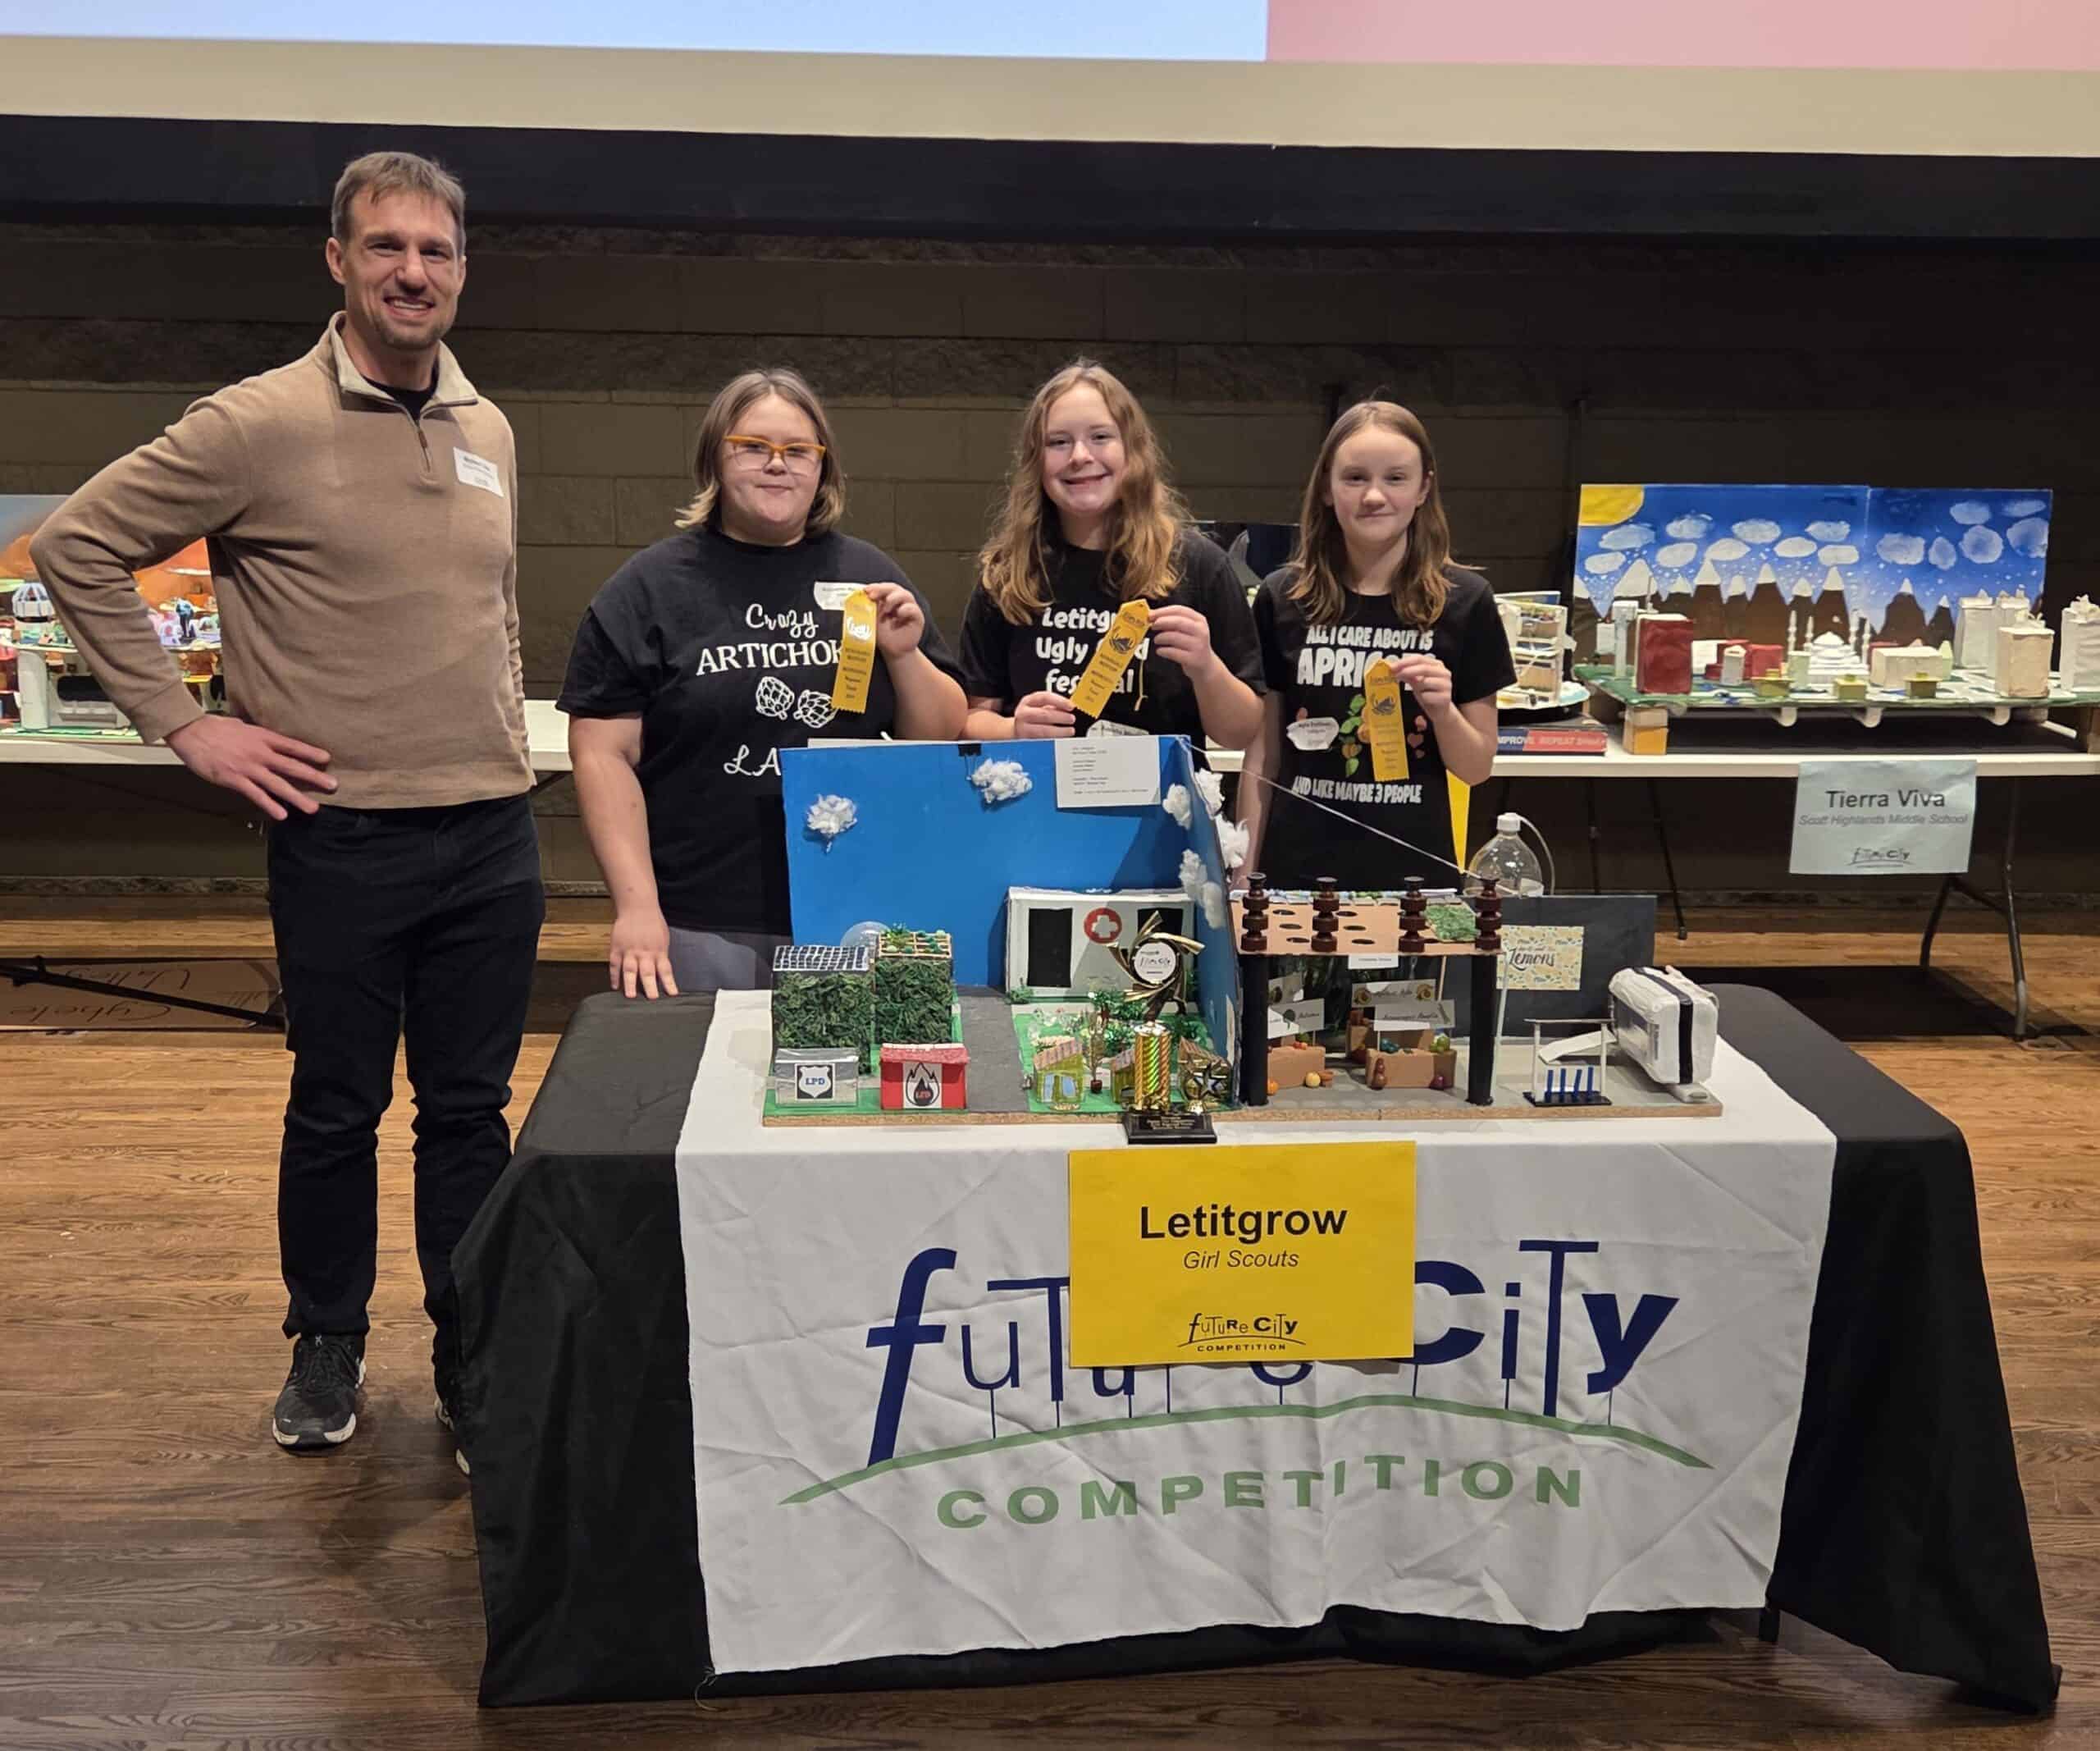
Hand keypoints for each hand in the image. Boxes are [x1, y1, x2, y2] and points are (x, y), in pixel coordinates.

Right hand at [166, 716, 334, 820]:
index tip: (327, 759)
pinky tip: (281, 815)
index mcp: (262, 737)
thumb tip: (269, 741)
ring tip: (313, 808)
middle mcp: (259, 753)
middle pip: (291, 766)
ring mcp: (248, 767)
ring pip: (277, 784)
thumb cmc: (214, 727)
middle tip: (333, 786)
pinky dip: (269, 805)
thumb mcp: (242, 726)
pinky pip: (255, 794)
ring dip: (297, 797)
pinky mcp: (233, 779)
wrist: (190, 731)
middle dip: (314, 777)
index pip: (292, 746)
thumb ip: (258, 736)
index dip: (310, 753)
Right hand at [608, 906, 678, 1000]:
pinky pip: (615, 964)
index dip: (669, 983)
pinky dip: (614, 976)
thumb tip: (662, 972)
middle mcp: (644, 952)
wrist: (637, 907)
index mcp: (658, 951)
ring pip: (629, 969)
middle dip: (650, 986)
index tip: (672, 994)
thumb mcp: (663, 939)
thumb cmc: (652, 923)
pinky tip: (615, 986)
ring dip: (629, 983)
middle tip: (652, 999)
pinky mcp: (617, 947)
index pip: (665, 970)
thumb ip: (661, 956)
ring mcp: (629, 950)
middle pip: (647, 972)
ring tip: (629, 996)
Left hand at [861, 582, 923, 659]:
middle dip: (883, 589)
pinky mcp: (917, 618)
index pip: (884, 587)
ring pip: (906, 595)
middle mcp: (900, 601)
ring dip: (894, 599)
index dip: (876, 587)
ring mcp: (910, 608)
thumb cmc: (883, 635)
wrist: (893, 651)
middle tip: (873, 596)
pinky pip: (913, 609)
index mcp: (888, 599)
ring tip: (886, 610)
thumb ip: (868, 609)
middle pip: (894, 588)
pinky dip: (906, 610)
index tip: (866, 591)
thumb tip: (860, 599)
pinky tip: (899, 615)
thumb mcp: (872, 620)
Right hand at [1012, 690, 1076, 738]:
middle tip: (1072, 719)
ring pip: (1043, 731)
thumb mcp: (1039, 706)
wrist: (1015, 729)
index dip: (1059, 701)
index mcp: (1028, 701)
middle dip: (1060, 717)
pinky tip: (1061, 739)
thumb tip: (1070, 708)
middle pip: (1044, 714)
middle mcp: (1024, 714)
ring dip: (1059, 731)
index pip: (1044, 698)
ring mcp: (1023, 728)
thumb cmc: (1032, 716)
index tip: (1071, 706)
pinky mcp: (1025, 741)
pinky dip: (1053, 740)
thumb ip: (1053, 706)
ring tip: (1070, 731)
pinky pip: (1041, 741)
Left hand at [1147, 604, 1216, 674]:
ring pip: (1174, 637)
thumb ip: (1173, 621)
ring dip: (1161, 637)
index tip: (1151, 614)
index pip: (1179, 610)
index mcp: (1199, 620)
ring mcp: (1198, 646)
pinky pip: (1173, 652)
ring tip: (1156, 640)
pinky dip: (1163, 651)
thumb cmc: (1192, 645)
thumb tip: (1152, 616)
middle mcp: (1201, 631)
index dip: (1163, 611)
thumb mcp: (1188, 630)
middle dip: (1161, 622)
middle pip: (1177, 622)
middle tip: (1152, 625)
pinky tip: (1160, 651)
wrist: (1205, 665)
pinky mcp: (1193, 659)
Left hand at [1393, 652, 1454, 715]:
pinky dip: (1422, 698)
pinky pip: (1427, 696)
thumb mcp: (1416, 682)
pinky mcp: (1445, 697)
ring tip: (1416, 690)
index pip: (1419, 658)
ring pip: (1425, 682)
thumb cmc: (1428, 694)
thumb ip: (1408, 674)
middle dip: (1407, 671)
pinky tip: (1425, 699)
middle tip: (1396, 674)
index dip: (1405, 662)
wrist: (1440, 710)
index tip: (1392, 666)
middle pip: (1424, 668)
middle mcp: (1443, 673)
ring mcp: (1446, 685)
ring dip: (1416, 687)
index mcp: (1436, 665)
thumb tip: (1394, 669)